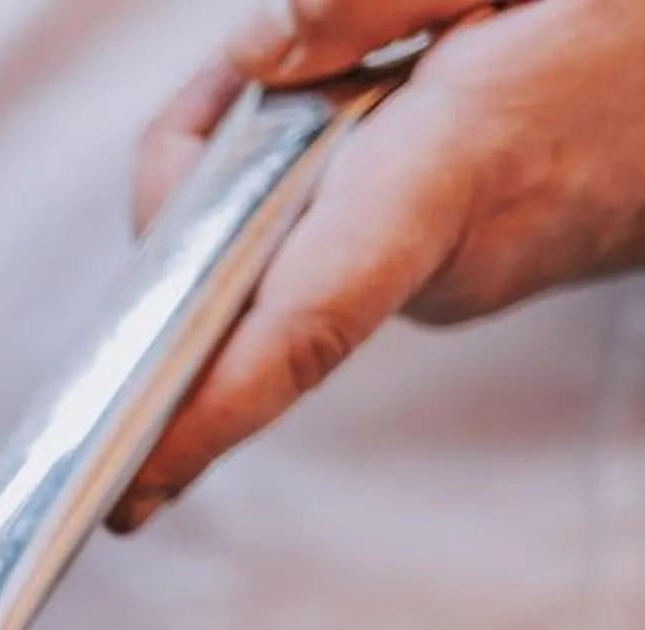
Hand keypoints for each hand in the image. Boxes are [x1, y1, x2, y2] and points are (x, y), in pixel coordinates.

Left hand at [114, 0, 644, 529]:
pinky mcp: (457, 281)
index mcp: (455, 168)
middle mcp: (446, 258)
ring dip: (274, 156)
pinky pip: (339, 242)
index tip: (126, 490)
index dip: (203, 413)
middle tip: (255, 67)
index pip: (303, 322)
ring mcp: (457, 283)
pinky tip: (387, 105)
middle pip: (248, 261)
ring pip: (288, 245)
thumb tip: (255, 59)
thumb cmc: (626, 19)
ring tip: (362, 66)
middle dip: (204, 165)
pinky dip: (327, 174)